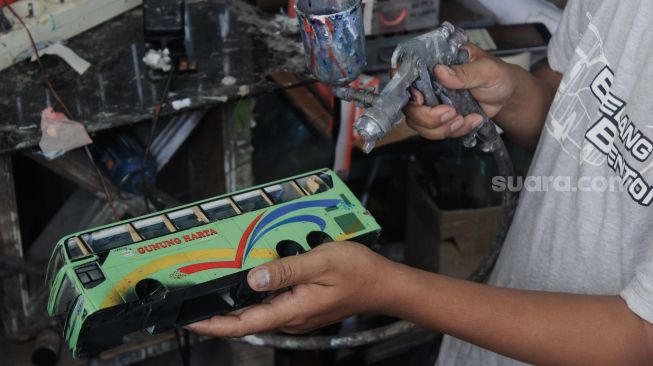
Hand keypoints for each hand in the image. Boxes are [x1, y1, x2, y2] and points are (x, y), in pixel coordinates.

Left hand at [185, 242, 393, 336]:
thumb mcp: (320, 263)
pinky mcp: (303, 307)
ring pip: (260, 309)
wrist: (382, 284)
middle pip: (248, 318)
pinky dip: (258, 294)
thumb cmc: (358, 273)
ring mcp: (297, 313)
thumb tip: (253, 278)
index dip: (214, 324)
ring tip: (220, 285)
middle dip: (221, 311)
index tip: (192, 321)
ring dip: (239, 300)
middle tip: (197, 299)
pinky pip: (273, 303)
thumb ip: (285, 270)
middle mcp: (292, 317)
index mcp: (292, 310)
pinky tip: (254, 279)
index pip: (244, 324)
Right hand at [404, 43, 518, 139]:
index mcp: (435, 61)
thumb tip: (441, 71)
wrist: (506, 97)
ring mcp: (431, 102)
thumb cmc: (497, 76)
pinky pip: (433, 132)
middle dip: (428, 116)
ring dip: (442, 127)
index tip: (420, 99)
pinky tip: (470, 121)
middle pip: (409, 105)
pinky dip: (453, 131)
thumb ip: (465, 72)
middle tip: (452, 112)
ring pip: (418, 123)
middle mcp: (427, 82)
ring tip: (465, 119)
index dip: (406, 88)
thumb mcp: (486, 69)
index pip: (406, 71)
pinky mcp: (437, 118)